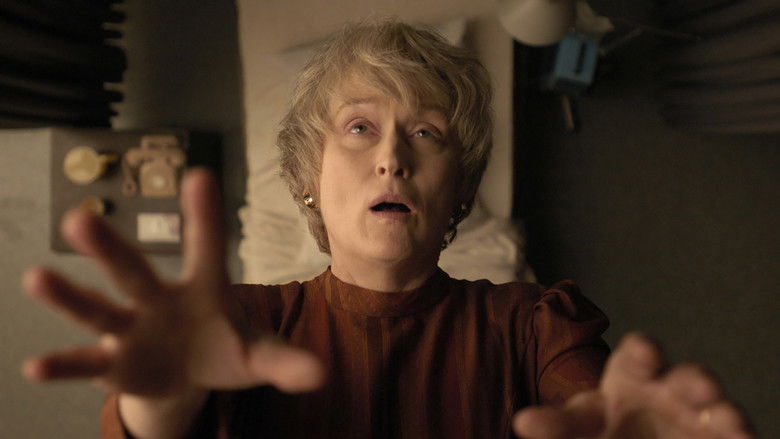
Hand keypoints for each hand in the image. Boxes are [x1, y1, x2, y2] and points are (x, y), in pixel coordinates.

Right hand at [22, 168, 322, 396]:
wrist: (190, 373)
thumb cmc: (226, 350)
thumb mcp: (259, 358)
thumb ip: (285, 362)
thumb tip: (321, 374)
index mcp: (204, 289)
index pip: (208, 247)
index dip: (205, 216)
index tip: (201, 175)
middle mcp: (159, 300)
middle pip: (134, 272)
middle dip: (109, 249)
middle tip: (79, 219)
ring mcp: (132, 330)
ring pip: (98, 309)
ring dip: (69, 296)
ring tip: (37, 278)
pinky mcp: (113, 364)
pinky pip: (85, 363)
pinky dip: (64, 365)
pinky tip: (36, 368)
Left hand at [513, 333, 753, 438]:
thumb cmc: (605, 426)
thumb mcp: (580, 425)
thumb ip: (557, 425)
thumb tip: (523, 422)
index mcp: (633, 375)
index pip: (638, 357)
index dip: (643, 353)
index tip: (644, 352)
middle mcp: (671, 389)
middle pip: (686, 378)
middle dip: (694, 380)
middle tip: (700, 386)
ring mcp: (699, 415)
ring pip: (717, 408)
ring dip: (723, 411)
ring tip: (726, 419)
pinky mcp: (718, 437)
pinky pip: (735, 434)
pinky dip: (739, 435)